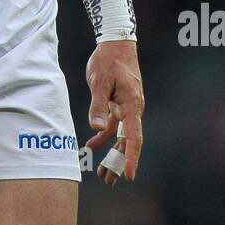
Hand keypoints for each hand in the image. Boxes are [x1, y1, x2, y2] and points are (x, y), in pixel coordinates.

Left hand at [84, 40, 143, 183]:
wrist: (116, 43)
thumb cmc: (109, 60)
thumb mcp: (99, 81)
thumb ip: (98, 105)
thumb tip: (96, 129)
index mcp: (131, 104)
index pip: (133, 136)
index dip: (131, 157)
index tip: (129, 175)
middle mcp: (132, 109)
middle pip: (128, 141)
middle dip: (119, 162)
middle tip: (108, 181)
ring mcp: (127, 108)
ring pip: (121, 137)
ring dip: (112, 153)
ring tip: (103, 173)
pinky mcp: (119, 105)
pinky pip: (114, 126)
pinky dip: (104, 137)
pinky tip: (92, 146)